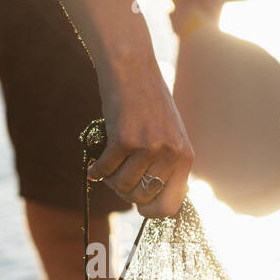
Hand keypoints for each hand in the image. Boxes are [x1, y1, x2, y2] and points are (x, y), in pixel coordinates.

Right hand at [87, 55, 193, 217]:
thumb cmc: (147, 103)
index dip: (152, 211)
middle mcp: (171, 153)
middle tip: (118, 177)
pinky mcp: (125, 139)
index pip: (172, 205)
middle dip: (126, 192)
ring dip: (110, 179)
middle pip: (142, 198)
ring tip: (108, 165)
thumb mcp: (169, 135)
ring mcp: (149, 146)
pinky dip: (97, 169)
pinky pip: (106, 170)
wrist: (131, 69)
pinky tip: (94, 165)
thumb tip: (151, 200)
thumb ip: (166, 165)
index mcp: (185, 156)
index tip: (139, 205)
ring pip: (122, 185)